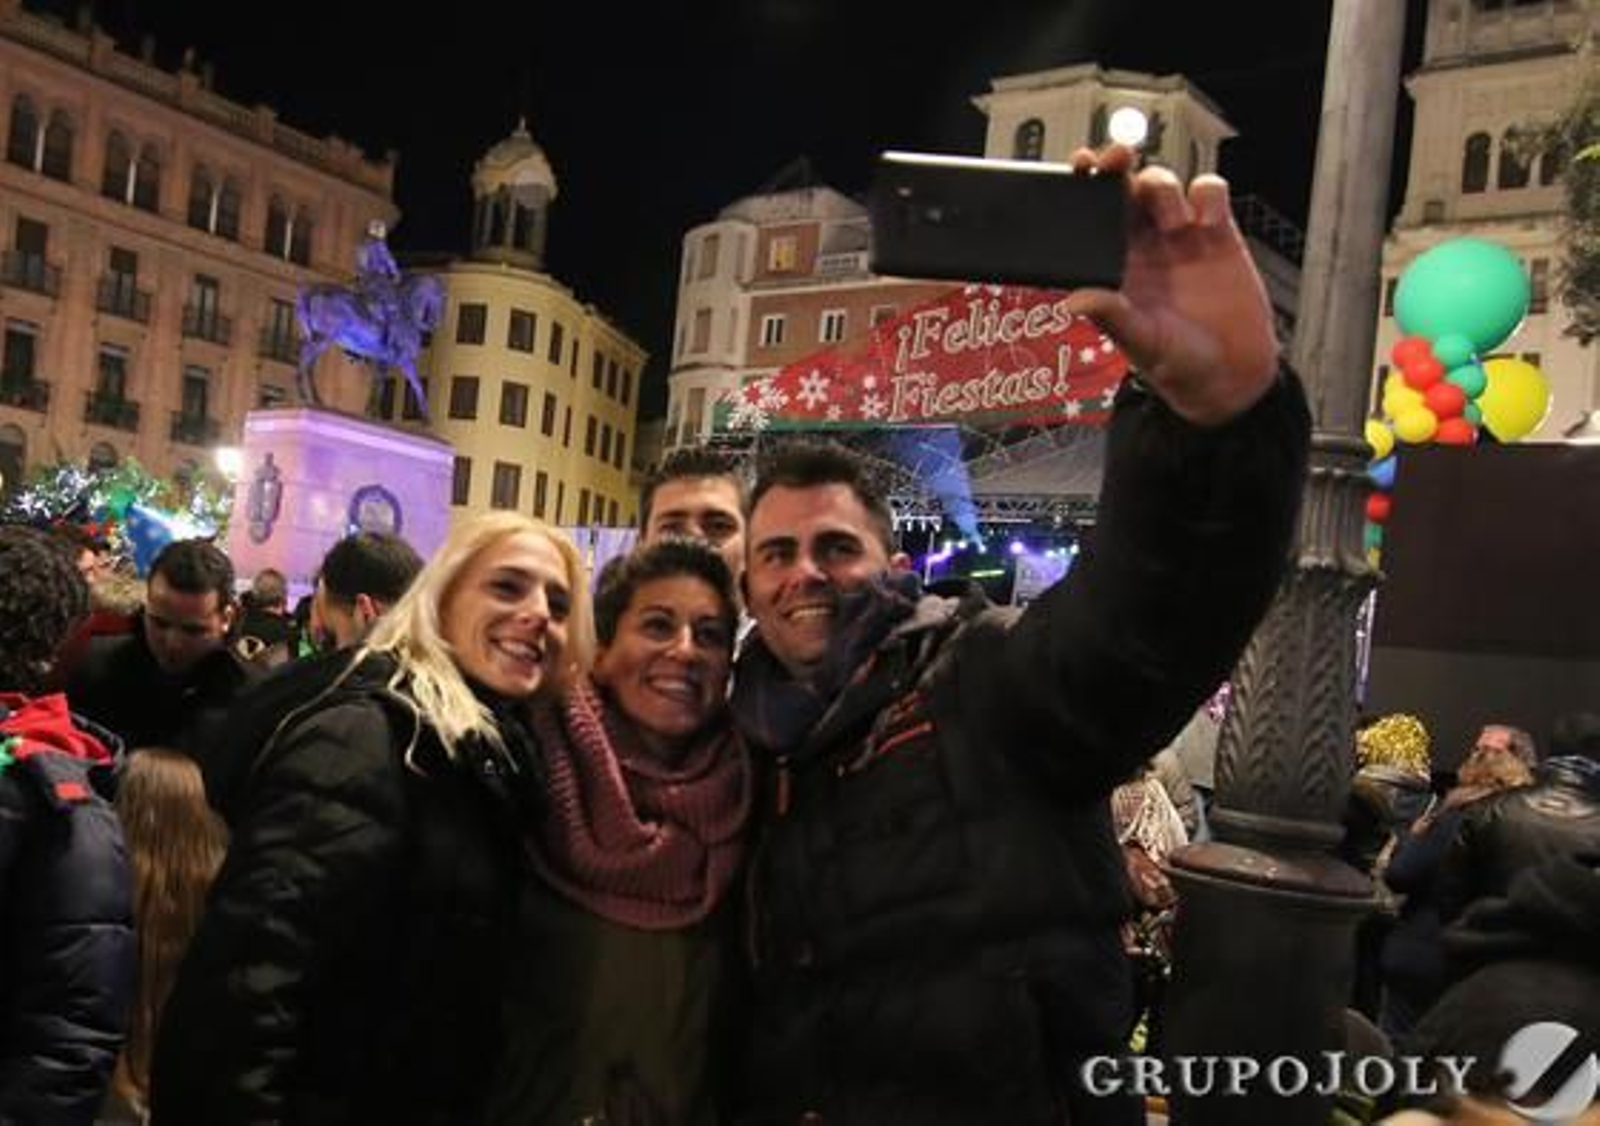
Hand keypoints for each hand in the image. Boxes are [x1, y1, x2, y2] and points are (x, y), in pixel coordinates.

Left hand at [1063, 145, 1280, 426]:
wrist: (1232, 376)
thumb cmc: (1180, 366)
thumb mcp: (1142, 342)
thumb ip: (1112, 317)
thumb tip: (1075, 301)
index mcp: (1116, 268)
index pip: (1091, 218)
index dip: (1084, 188)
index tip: (1080, 166)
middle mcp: (1144, 247)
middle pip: (1124, 189)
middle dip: (1118, 166)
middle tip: (1118, 158)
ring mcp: (1180, 238)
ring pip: (1162, 185)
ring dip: (1162, 188)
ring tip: (1174, 221)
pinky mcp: (1218, 234)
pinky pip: (1209, 193)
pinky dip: (1208, 194)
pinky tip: (1208, 219)